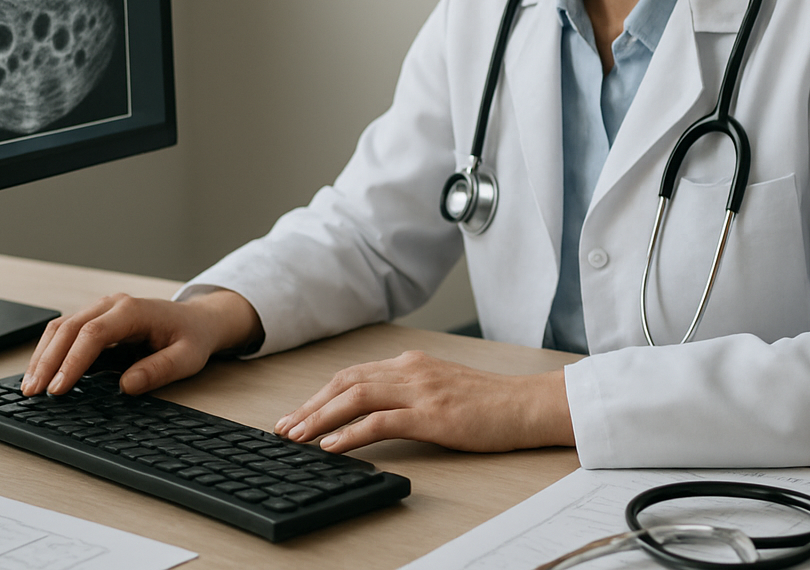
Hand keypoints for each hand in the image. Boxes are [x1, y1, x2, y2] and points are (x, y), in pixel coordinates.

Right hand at [21, 289, 263, 396]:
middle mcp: (112, 305)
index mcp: (134, 311)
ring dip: (42, 356)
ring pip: (60, 328)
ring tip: (29, 386)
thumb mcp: (188, 358)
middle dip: (47, 361)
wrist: (197, 320)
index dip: (72, 361)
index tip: (58, 388)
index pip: (93, 333)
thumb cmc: (192, 337)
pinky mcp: (95, 320)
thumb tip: (126, 385)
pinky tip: (40, 374)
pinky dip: (49, 352)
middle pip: (69, 328)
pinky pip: (65, 333)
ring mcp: (101, 310)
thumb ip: (159, 370)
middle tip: (33, 392)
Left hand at [274, 350, 574, 453]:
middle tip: (283, 427)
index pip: (353, 375)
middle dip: (309, 405)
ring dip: (319, 418)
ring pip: (355, 398)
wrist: (526, 405)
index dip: (320, 394)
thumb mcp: (442, 386)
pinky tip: (331, 446)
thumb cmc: (489, 402)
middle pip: (345, 382)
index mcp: (411, 363)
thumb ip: (410, 389)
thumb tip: (375, 408)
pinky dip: (349, 433)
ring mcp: (420, 390)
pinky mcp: (431, 414)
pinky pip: (379, 422)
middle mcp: (410, 370)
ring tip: (296, 437)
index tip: (297, 413)